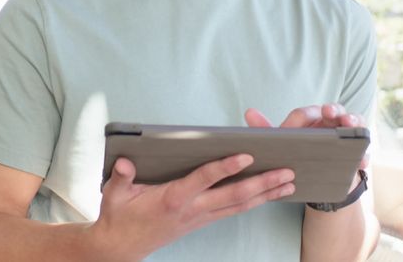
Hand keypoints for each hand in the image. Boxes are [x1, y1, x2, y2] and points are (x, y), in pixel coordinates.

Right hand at [90, 154, 295, 260]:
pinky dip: (254, 202)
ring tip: (289, 183)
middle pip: (233, 196)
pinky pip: (233, 210)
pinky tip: (268, 195)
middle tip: (287, 172)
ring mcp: (200, 217)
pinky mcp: (202, 220)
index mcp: (173, 198)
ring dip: (266, 194)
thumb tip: (124, 162)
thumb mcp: (113, 195)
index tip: (246, 155)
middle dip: (262, 184)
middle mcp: (192, 209)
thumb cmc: (119, 216)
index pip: (204, 179)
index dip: (225, 167)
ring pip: (239, 206)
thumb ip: (120, 177)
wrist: (122, 247)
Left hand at [245, 104, 368, 169]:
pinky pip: (362, 151)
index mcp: (308, 120)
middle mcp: (328, 123)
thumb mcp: (282, 146)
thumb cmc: (297, 156)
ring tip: (351, 126)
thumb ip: (267, 131)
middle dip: (335, 110)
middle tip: (333, 114)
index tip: (317, 113)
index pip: (307, 112)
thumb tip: (249, 112)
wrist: (316, 181)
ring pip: (353, 124)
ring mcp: (345, 136)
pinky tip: (361, 161)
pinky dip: (363, 155)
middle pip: (334, 111)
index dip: (310, 113)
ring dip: (354, 123)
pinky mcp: (356, 153)